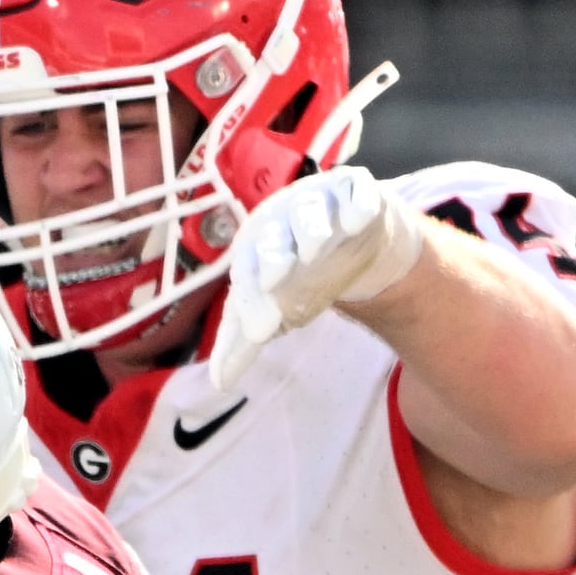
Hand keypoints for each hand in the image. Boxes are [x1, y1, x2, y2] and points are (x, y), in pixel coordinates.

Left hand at [209, 165, 426, 390]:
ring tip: (314, 250)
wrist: (351, 242)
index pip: (248, 275)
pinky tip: (355, 221)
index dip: (252, 302)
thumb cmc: (299, 276)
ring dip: (309, 228)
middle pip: (273, 238)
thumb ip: (243, 343)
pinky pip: (355, 192)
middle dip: (272, 256)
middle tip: (273, 280)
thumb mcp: (272, 309)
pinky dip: (356, 204)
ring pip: (310, 210)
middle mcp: (281, 222)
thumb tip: (219, 383)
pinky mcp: (355, 192)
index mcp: (254, 250)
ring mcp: (319, 203)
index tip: (259, 333)